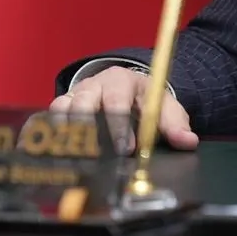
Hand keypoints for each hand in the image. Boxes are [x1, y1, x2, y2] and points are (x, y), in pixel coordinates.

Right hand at [48, 67, 197, 153]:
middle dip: (88, 128)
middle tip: (94, 154)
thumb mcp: (164, 107)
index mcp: (122, 81)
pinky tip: (49, 151)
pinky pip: (50, 116)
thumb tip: (187, 140)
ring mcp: (76, 94)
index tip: (125, 148)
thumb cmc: (146, 100)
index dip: (119, 125)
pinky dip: (49, 132)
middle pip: (84, 101)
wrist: (130, 89)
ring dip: (65, 131)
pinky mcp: (63, 106)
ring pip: (63, 107)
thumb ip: (175, 124)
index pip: (117, 100)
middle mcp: (95, 84)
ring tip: (70, 155)